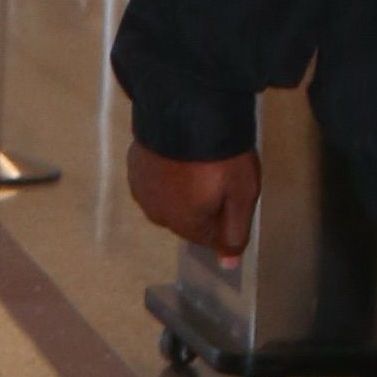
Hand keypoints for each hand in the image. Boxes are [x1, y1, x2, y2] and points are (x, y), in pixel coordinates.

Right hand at [126, 141, 261, 264]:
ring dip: (183, 188)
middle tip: (219, 173)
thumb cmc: (221, 156)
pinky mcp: (134, 167)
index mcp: (186, 225)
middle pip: (188, 219)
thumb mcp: (242, 195)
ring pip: (170, 199)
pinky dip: (167, 171)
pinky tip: (178, 153)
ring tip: (199, 161)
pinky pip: (156, 179)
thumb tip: (228, 265)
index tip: (233, 190)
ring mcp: (142, 190)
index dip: (226, 215)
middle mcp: (158, 215)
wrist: (186, 110)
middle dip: (204, 203)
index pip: (211, 236)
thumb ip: (235, 233)